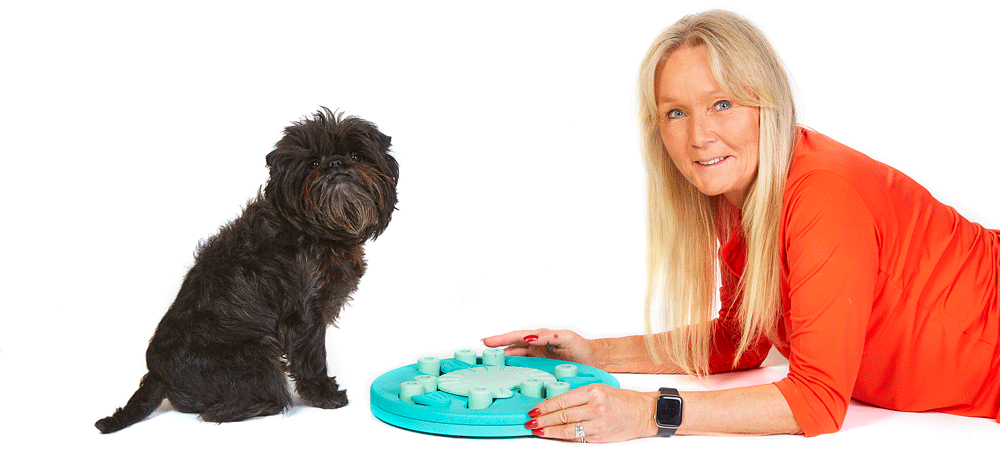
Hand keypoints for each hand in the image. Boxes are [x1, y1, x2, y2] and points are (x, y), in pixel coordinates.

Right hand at [482, 328, 597, 366]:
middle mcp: (535, 346)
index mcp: (539, 337)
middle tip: (479, 356)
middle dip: (495, 350)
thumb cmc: (580, 347)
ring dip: (501, 362)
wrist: (592, 360)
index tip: (486, 342)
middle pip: (510, 348)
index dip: (500, 339)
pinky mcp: (539, 368)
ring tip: (487, 367)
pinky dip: (512, 372)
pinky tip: (505, 378)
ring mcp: (536, 358)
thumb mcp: (565, 338)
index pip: (515, 337)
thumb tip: (529, 337)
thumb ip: (547, 336)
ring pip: (514, 358)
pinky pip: (522, 369)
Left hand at [524, 384, 657, 442]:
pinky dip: (563, 437)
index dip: (546, 406)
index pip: (563, 399)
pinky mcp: (600, 436)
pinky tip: (554, 436)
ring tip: (537, 430)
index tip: (535, 409)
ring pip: (567, 428)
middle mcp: (595, 407)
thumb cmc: (622, 400)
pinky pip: (577, 437)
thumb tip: (556, 404)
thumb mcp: (600, 389)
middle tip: (530, 421)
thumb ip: (580, 396)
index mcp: (593, 392)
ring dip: (549, 431)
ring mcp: (597, 423)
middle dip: (543, 419)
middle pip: (562, 415)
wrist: (642, 413)